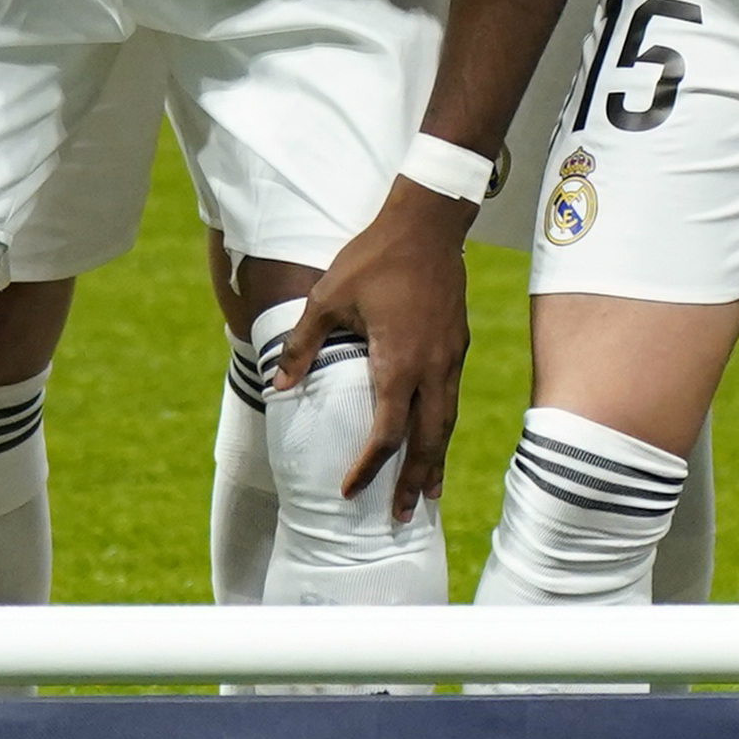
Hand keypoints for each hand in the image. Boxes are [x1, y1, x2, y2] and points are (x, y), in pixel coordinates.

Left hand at [285, 190, 473, 517]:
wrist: (428, 223)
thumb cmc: (374, 258)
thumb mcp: (327, 297)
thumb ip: (304, 346)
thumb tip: (281, 388)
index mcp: (399, 361)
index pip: (386, 431)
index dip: (368, 466)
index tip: (351, 489)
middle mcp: (432, 367)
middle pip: (427, 439)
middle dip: (414, 479)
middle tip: (404, 515)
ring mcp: (451, 357)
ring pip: (447, 422)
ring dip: (436, 459)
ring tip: (429, 491)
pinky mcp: (458, 345)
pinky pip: (452, 399)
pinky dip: (443, 428)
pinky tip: (435, 438)